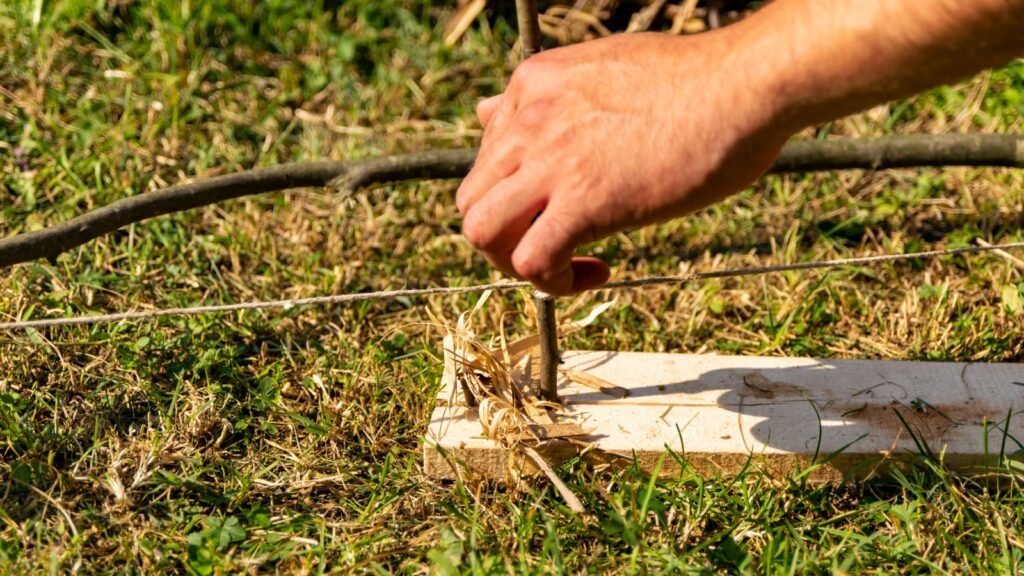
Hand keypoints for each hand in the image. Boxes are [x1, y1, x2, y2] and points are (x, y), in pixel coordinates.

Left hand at [456, 29, 792, 294]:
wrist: (747, 83)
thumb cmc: (695, 79)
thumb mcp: (601, 68)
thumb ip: (547, 97)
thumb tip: (490, 111)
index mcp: (532, 84)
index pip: (488, 159)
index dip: (520, 197)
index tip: (565, 207)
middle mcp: (528, 119)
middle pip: (473, 200)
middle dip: (505, 235)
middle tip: (555, 246)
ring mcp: (552, 159)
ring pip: (481, 232)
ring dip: (514, 262)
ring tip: (564, 266)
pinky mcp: (585, 200)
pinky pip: (531, 261)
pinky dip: (554, 282)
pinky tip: (596, 272)